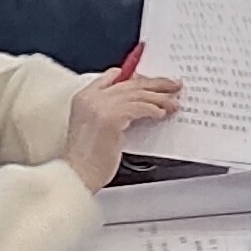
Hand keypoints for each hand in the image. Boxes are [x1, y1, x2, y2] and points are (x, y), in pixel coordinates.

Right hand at [63, 71, 184, 186]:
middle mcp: (91, 97)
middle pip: (129, 83)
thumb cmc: (86, 159)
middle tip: (172, 86)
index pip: (113, 76)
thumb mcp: (93, 127)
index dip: (137, 78)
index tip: (153, 81)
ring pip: (137, 94)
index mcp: (83, 97)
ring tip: (172, 103)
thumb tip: (136, 105)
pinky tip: (161, 114)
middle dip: (155, 84)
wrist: (77, 174)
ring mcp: (100, 106)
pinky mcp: (111, 117)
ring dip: (159, 98)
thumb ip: (109, 111)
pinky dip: (153, 110)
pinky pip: (139, 107)